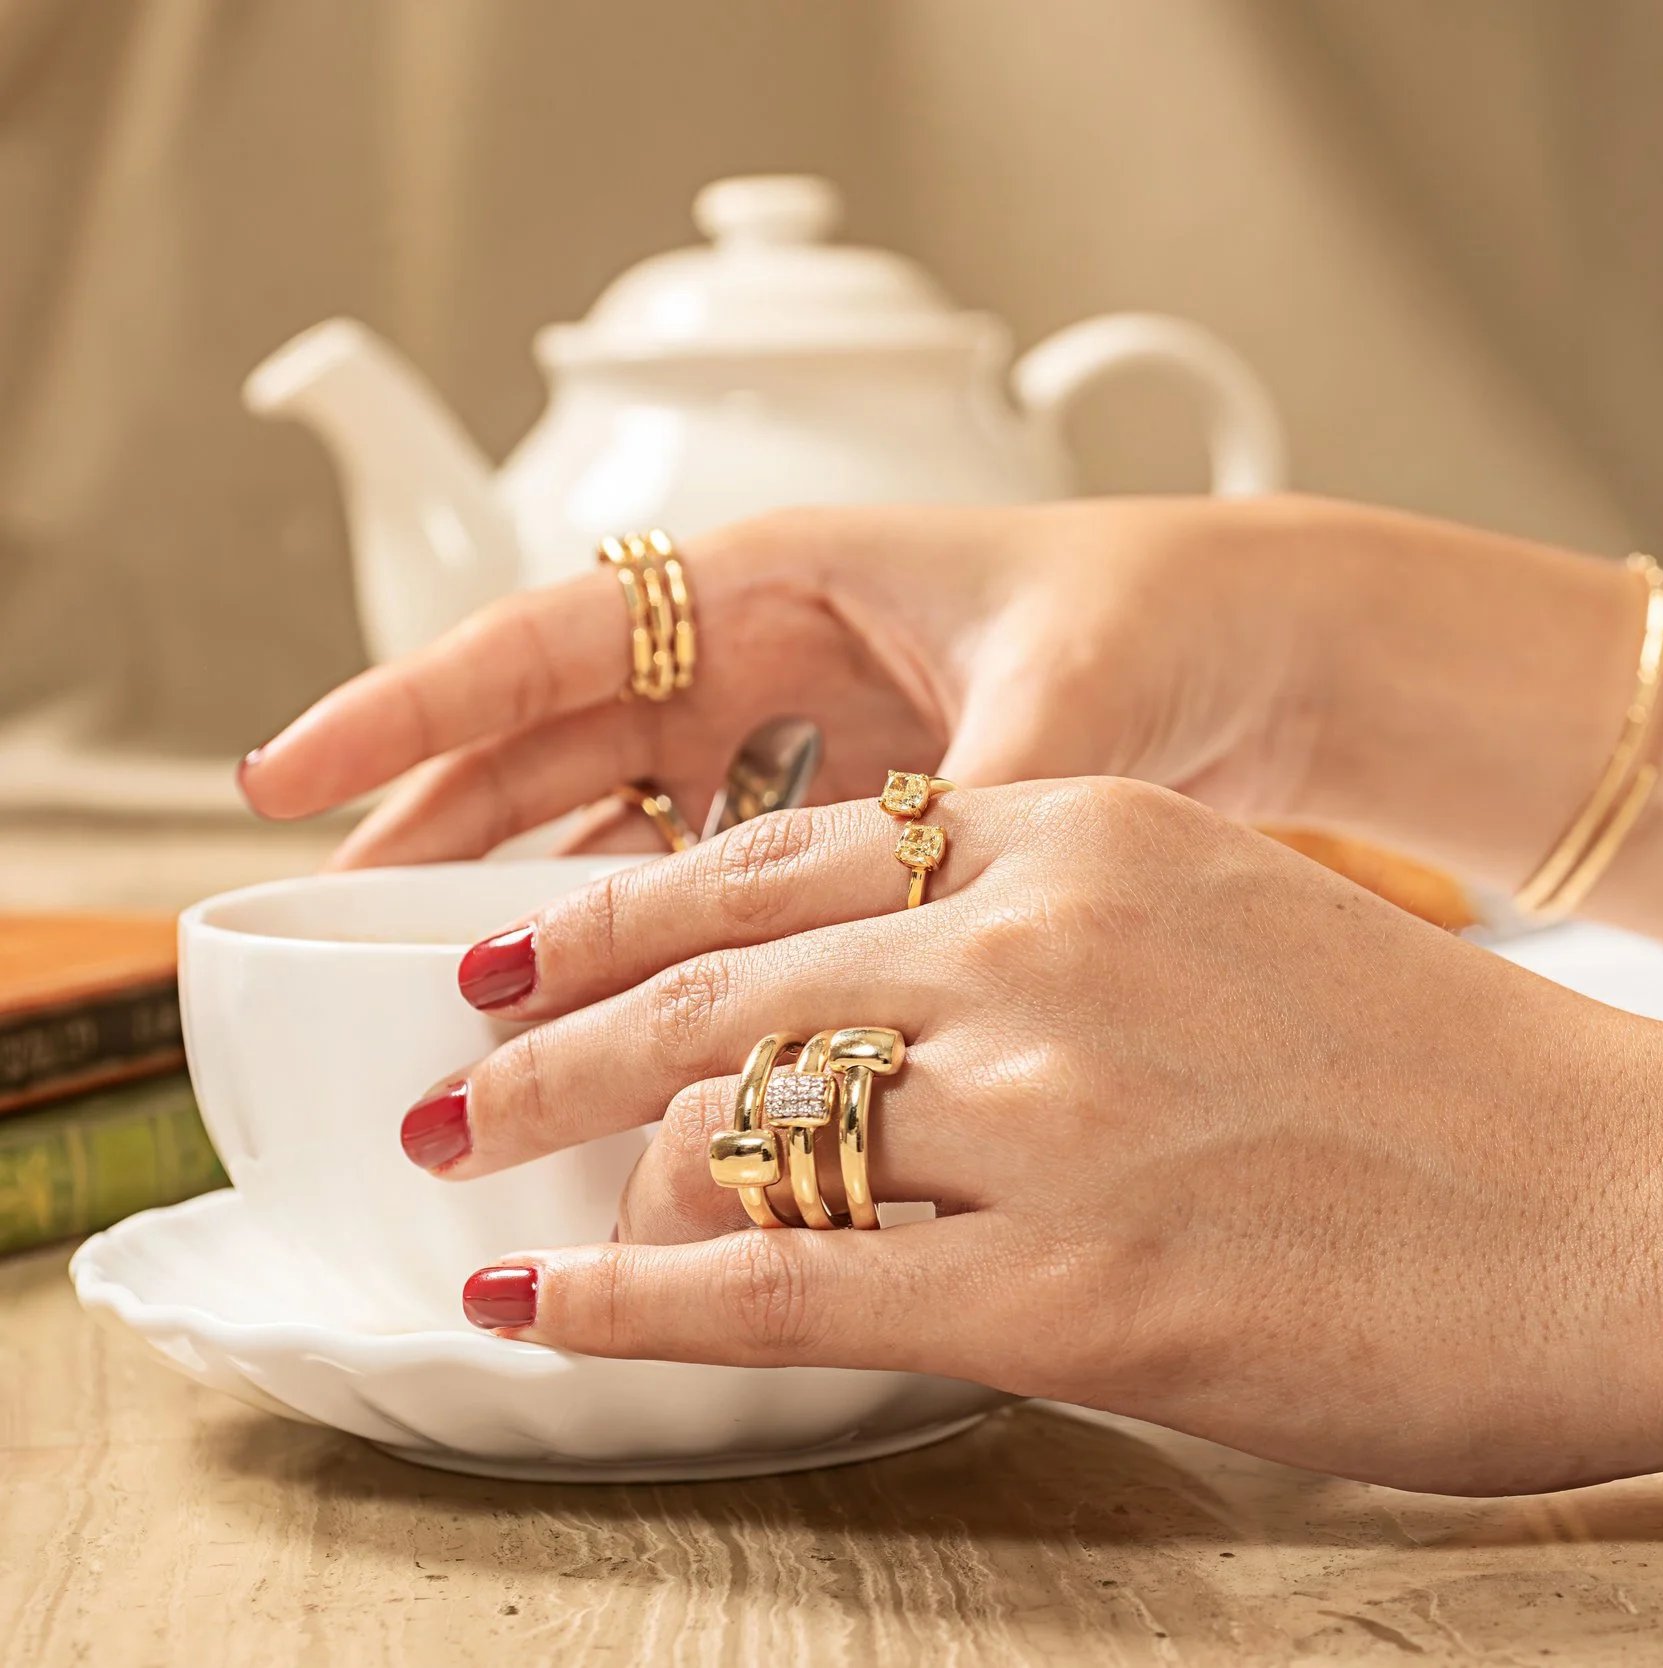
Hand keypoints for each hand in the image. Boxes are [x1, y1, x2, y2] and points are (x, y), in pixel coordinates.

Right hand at [234, 495, 1639, 888]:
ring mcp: (803, 746)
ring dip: (539, 905)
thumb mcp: (1056, 707)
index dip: (412, 708)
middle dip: (446, 833)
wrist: (1277, 657)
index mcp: (783, 583)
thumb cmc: (1169, 620)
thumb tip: (899, 924)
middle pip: (557, 747)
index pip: (552, 635)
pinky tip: (614, 1029)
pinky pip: (714, 884)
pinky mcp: (852, 827)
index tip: (285, 770)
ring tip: (447, 1010)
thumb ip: (964, 810)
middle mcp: (769, 661)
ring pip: (625, 828)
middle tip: (332, 940)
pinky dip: (659, 947)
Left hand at [417, 778, 1662, 1495]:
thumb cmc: (1483, 1088)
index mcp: (1102, 835)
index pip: (800, 845)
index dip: (639, 899)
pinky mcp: (1075, 1287)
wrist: (1654, 1203)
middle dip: (555, 1014)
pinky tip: (554, 1304)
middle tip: (459, 1055)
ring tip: (484, 1170)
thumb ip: (1082, 940)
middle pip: (726, 963)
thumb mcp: (1259, 936)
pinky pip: (788, 1281)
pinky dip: (639, 1294)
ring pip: (740, 1110)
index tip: (544, 936)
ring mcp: (1054, 1112)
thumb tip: (921, 1008)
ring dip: (578, 1146)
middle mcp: (1053, 940)